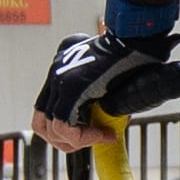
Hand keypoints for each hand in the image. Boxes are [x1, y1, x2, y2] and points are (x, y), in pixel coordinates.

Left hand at [30, 26, 174, 147]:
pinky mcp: (70, 87)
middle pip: (42, 121)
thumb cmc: (134, 52)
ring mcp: (59, 79)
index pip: (48, 108)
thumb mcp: (110, 77)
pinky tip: (105, 134)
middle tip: (90, 140)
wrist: (137, 38)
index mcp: (62, 68)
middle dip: (65, 140)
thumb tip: (107, 122)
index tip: (93, 130)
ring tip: (103, 136)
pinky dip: (85, 138)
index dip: (67, 127)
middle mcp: (56, 73)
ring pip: (50, 128)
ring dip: (76, 141)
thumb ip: (101, 98)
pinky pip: (65, 127)